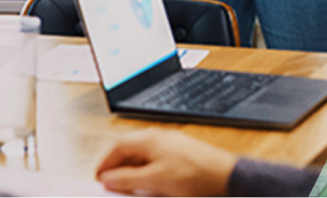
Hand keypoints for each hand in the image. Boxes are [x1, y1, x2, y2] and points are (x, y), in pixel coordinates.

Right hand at [95, 129, 236, 196]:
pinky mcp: (183, 155)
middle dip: (119, 168)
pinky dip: (150, 173)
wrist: (227, 177)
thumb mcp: (154, 180)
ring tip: (133, 188)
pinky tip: (154, 186)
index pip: (116, 147)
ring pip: (144, 157)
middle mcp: (159, 137)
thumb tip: (109, 178)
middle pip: (129, 151)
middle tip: (113, 184)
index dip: (105, 163)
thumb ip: (127, 179)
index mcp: (148, 139)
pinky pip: (158, 162)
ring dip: (135, 172)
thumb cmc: (195, 174)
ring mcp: (172, 145)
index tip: (99, 178)